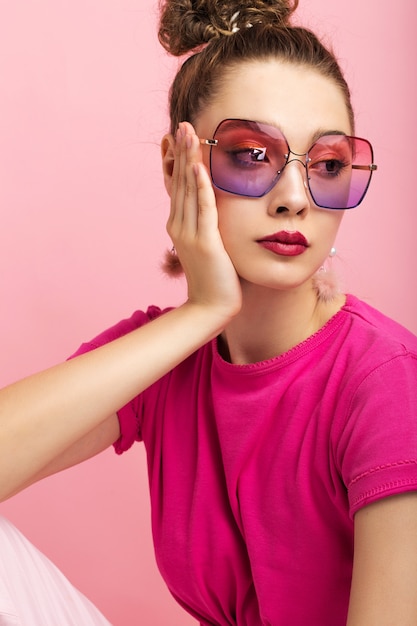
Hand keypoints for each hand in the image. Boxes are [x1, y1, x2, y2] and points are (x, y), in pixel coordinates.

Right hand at [167, 122, 241, 323]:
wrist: (210, 308)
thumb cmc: (215, 279)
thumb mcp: (209, 246)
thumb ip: (208, 226)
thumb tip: (216, 210)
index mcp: (179, 225)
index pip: (179, 186)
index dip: (179, 160)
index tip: (179, 136)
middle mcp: (179, 225)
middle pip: (180, 182)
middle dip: (181, 151)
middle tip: (181, 124)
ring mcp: (189, 233)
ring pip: (189, 189)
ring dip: (188, 159)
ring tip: (187, 133)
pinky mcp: (204, 241)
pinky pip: (203, 208)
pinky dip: (201, 186)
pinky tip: (199, 166)